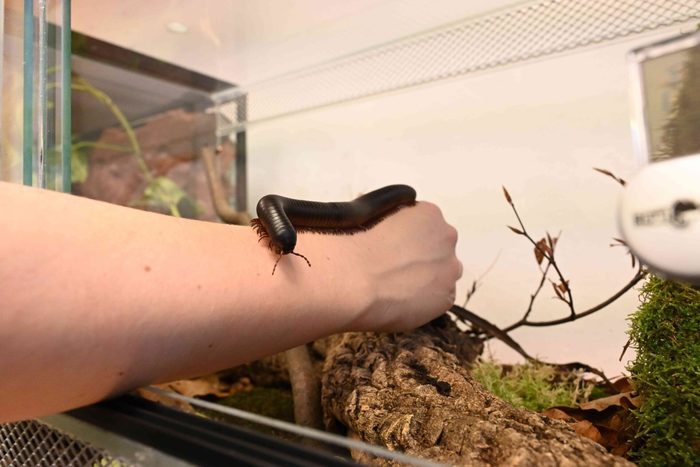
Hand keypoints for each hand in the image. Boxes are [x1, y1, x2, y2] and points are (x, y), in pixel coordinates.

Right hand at [344, 201, 461, 331]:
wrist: (354, 278)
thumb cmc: (355, 245)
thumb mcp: (371, 216)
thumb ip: (390, 222)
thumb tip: (387, 232)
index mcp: (429, 213)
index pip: (425, 226)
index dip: (407, 240)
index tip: (392, 251)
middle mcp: (446, 237)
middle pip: (439, 249)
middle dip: (422, 258)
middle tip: (396, 270)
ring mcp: (450, 268)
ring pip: (443, 275)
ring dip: (427, 280)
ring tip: (398, 290)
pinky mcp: (447, 297)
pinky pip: (439, 299)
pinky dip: (424, 302)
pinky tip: (402, 303)